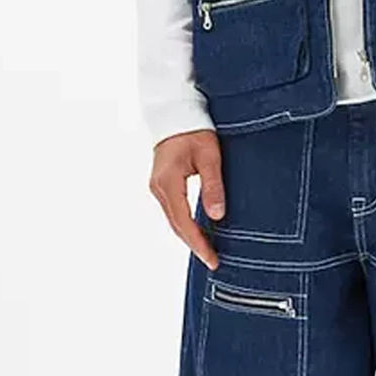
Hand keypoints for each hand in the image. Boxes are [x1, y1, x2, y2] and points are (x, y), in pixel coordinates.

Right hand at [149, 129, 224, 269]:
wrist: (176, 113)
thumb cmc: (195, 131)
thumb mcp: (210, 157)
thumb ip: (213, 186)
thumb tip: (217, 217)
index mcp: (168, 182)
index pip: (184, 222)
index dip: (198, 243)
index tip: (212, 259)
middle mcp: (158, 188)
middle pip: (176, 225)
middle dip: (195, 245)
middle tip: (213, 262)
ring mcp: (158, 187)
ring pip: (174, 220)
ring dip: (189, 236)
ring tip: (208, 251)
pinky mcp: (162, 184)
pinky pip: (174, 211)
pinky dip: (185, 224)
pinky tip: (199, 232)